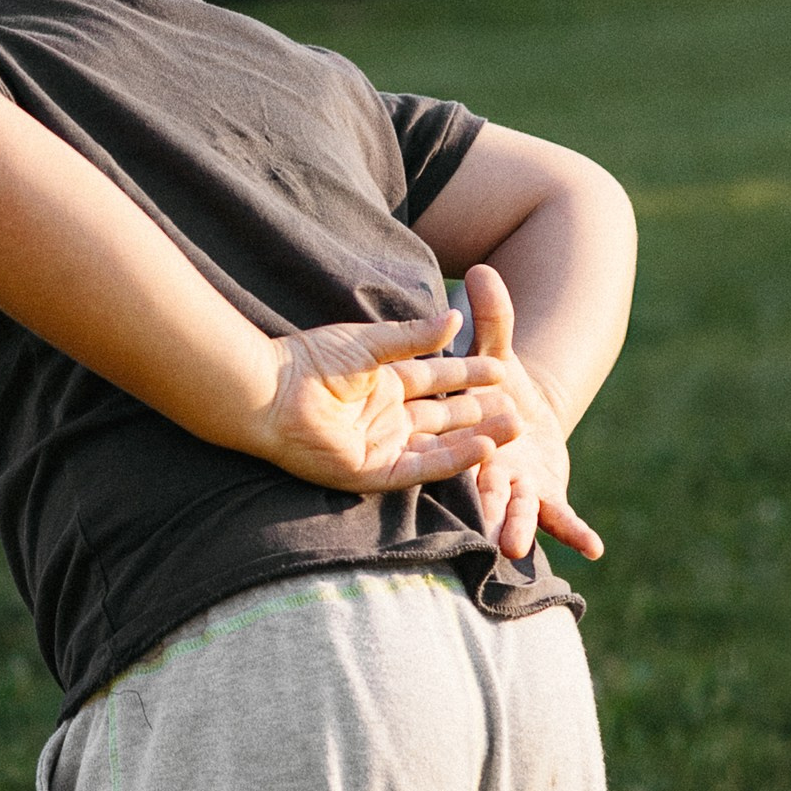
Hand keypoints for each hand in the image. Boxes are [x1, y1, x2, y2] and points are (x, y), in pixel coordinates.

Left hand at [256, 313, 521, 497]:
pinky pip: (421, 467)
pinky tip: (483, 448)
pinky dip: (452, 458)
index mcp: (383, 383)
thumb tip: (455, 319)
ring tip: (514, 429)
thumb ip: (413, 337)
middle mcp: (385, 416)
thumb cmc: (309, 360)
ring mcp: (380, 445)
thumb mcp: (369, 343)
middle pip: (444, 414)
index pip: (436, 378)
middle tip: (521, 408)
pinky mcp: (371, 471)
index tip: (504, 368)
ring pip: (440, 442)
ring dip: (477, 437)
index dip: (469, 374)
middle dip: (481, 411)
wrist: (269, 391)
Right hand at [459, 262, 602, 562]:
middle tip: (487, 534)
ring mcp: (517, 490)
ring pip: (516, 512)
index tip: (467, 476)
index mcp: (467, 439)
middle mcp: (487, 471)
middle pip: (484, 492)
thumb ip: (493, 318)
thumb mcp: (497, 353)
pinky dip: (575, 532)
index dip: (464, 462)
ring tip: (515, 549)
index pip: (461, 451)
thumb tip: (484, 270)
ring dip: (517, 529)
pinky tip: (594, 548)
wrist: (519, 412)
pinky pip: (561, 518)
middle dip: (487, 512)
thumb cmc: (496, 385)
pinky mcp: (545, 499)